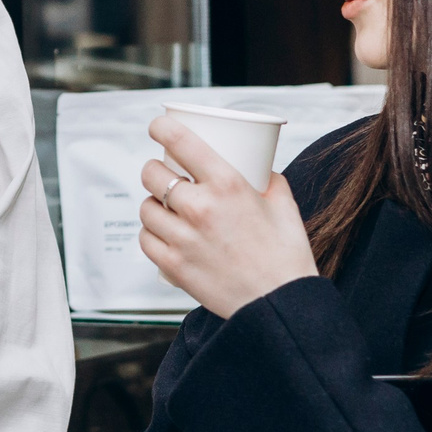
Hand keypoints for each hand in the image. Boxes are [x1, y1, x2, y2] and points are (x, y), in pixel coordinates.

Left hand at [135, 115, 317, 317]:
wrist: (281, 306)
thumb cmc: (286, 256)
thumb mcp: (283, 203)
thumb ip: (266, 178)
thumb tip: (256, 165)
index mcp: (228, 184)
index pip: (180, 141)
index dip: (161, 127)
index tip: (158, 126)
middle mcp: (200, 207)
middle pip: (151, 174)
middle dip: (154, 169)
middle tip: (164, 174)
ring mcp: (183, 238)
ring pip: (146, 207)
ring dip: (153, 204)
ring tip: (166, 207)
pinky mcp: (173, 265)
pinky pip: (146, 239)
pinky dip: (152, 233)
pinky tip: (163, 233)